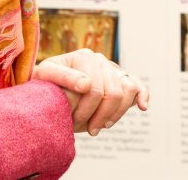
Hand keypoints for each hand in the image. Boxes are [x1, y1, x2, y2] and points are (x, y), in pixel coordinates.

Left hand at [33, 48, 149, 135]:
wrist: (48, 89)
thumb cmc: (46, 84)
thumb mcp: (44, 77)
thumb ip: (62, 77)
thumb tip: (87, 83)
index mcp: (84, 56)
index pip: (95, 89)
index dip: (85, 110)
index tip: (72, 121)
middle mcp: (100, 60)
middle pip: (113, 92)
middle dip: (101, 115)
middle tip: (87, 129)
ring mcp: (111, 69)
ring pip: (127, 90)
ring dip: (116, 113)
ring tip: (101, 126)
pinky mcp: (120, 79)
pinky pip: (137, 85)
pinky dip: (143, 95)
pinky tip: (143, 107)